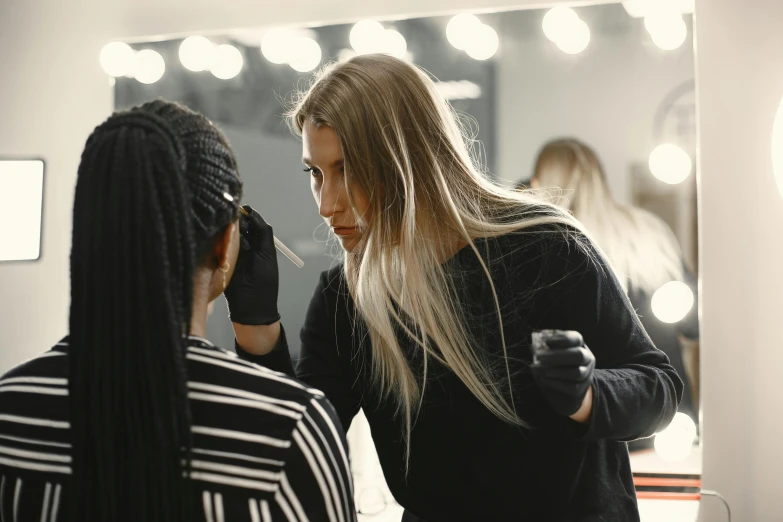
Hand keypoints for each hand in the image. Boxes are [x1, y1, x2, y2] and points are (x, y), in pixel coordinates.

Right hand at [223, 205, 279, 324]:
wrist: (251, 307)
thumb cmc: (264, 281)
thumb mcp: (267, 254)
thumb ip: (263, 233)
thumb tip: (254, 214)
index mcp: (259, 245)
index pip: (252, 225)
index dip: (248, 216)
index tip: (242, 208)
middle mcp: (244, 248)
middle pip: (238, 228)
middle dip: (237, 223)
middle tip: (233, 219)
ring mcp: (230, 255)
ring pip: (227, 236)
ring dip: (228, 232)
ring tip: (227, 230)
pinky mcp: (218, 262)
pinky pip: (217, 247)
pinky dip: (218, 242)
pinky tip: (219, 239)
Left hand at [530, 330, 594, 417]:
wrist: (561, 391)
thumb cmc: (553, 365)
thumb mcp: (548, 353)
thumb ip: (544, 347)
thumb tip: (537, 342)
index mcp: (579, 345)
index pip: (576, 339)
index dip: (561, 339)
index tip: (545, 340)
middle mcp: (587, 358)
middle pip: (578, 355)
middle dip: (557, 355)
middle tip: (538, 356)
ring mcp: (586, 374)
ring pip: (576, 373)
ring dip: (554, 370)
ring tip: (537, 369)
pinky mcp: (581, 389)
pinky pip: (572, 387)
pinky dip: (556, 383)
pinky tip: (543, 379)